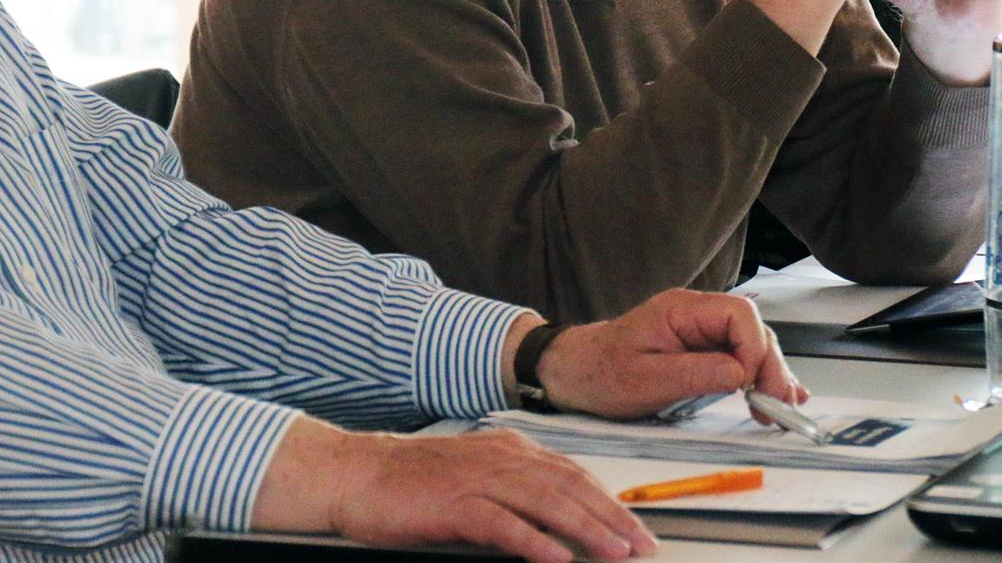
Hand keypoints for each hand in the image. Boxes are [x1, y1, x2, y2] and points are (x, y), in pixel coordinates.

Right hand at [253, 417, 655, 562]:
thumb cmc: (414, 480)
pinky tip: (556, 558)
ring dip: (585, 529)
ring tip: (615, 552)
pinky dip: (533, 540)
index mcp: (509, 449)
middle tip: (641, 544)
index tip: (636, 525)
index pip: (571, 473)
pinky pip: (502, 523)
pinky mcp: (453, 504)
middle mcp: (500, 458)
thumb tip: (559, 515)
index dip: (608, 500)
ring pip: (545, 503)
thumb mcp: (475, 474)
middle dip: (610, 517)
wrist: (360, 474)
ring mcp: (477, 479)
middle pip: (568, 487)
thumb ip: (516, 487)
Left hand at [536, 288, 805, 419]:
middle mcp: (695, 315)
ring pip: (750, 347)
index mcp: (680, 309)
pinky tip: (775, 395)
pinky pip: (737, 359)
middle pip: (751, 331)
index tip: (754, 385)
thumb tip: (741, 373)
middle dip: (770, 367)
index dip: (755, 347)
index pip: (738, 314)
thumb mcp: (646, 379)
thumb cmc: (602, 373)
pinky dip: (757, 377)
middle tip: (777, 407)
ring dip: (768, 376)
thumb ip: (695, 373)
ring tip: (778, 410)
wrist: (575, 374)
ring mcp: (699, 334)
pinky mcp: (700, 353)